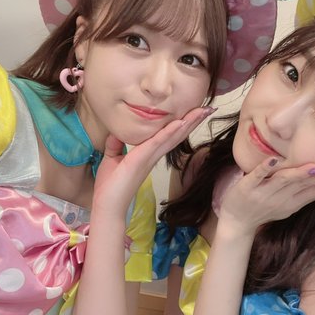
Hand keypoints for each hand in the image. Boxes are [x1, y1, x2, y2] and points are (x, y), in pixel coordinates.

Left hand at [91, 106, 215, 221]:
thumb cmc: (110, 187)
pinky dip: (169, 131)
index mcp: (148, 154)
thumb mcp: (111, 159)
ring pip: (173, 137)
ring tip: (203, 111)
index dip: (182, 123)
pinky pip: (158, 142)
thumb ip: (116, 145)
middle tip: (208, 108)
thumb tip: (117, 131)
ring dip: (188, 123)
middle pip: (177, 135)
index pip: (168, 136)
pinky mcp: (141, 159)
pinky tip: (180, 121)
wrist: (107, 206)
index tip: (195, 112)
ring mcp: (149, 158)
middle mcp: (153, 156)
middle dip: (193, 121)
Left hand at [217, 158, 314, 238]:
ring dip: (297, 174)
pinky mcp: (247, 187)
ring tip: (312, 167)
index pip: (314, 193)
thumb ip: (308, 193)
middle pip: (302, 186)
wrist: (236, 222)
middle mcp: (280, 198)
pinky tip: (273, 160)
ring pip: (283, 181)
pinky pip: (256, 176)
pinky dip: (264, 168)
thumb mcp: (290, 204)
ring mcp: (263, 192)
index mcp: (292, 202)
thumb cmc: (266, 208)